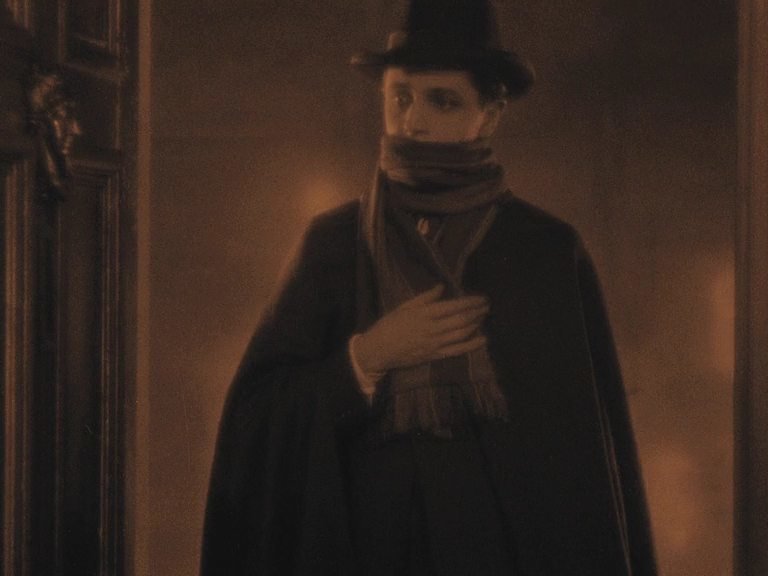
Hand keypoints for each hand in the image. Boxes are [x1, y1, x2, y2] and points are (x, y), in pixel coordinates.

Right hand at [354, 284, 489, 373]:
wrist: (379, 350)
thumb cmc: (390, 325)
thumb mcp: (405, 306)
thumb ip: (425, 297)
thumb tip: (442, 287)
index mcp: (425, 314)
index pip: (454, 306)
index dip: (470, 302)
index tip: (481, 298)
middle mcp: (433, 328)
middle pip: (462, 319)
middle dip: (477, 312)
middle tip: (487, 306)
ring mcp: (435, 343)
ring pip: (462, 333)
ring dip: (476, 325)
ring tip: (484, 317)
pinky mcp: (435, 355)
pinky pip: (457, 350)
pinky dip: (472, 345)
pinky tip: (483, 340)